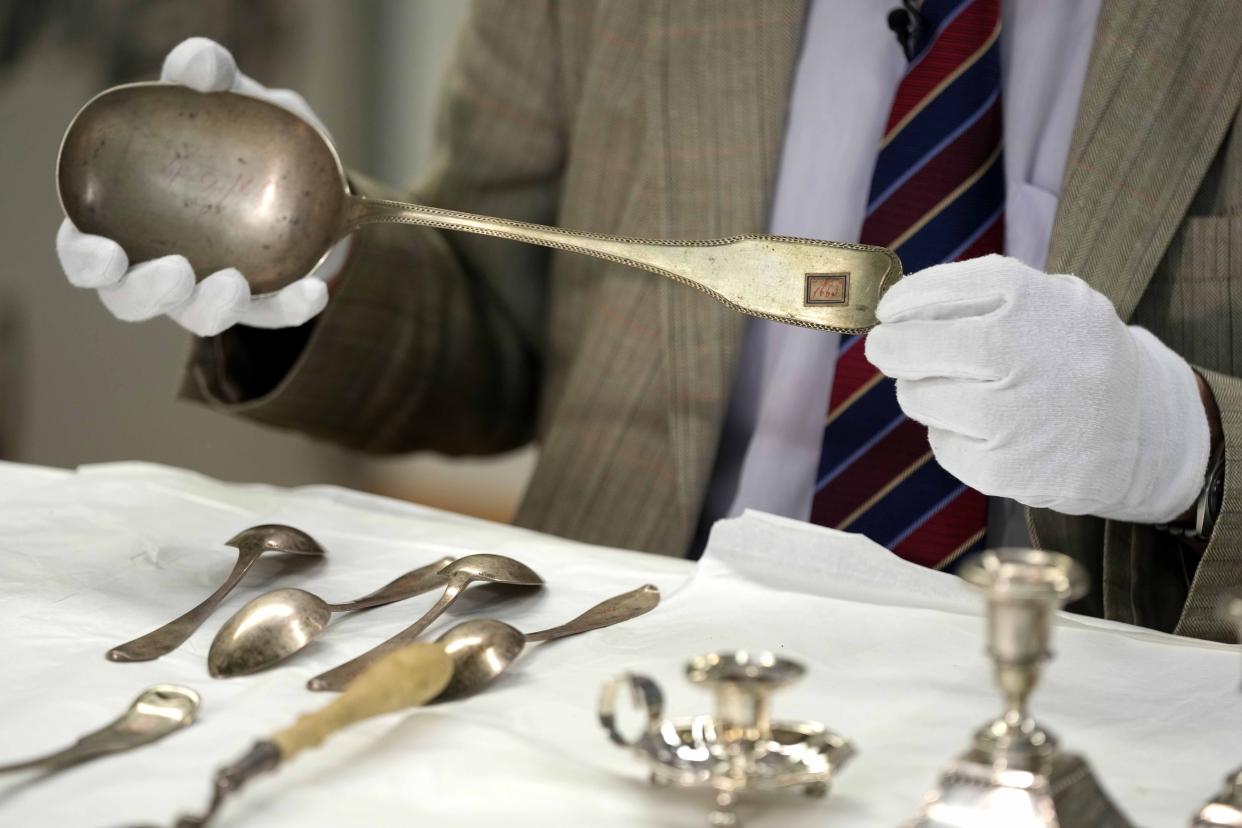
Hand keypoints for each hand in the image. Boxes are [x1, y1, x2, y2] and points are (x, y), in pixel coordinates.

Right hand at [55, 38, 349, 335]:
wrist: (312, 168)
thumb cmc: (244, 132)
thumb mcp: (231, 98)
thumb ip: (212, 75)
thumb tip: (200, 66)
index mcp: (128, 218)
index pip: (85, 253)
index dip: (87, 261)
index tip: (106, 253)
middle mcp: (160, 262)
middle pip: (131, 299)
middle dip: (147, 293)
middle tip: (176, 272)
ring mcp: (211, 289)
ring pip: (197, 318)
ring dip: (211, 307)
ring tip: (235, 283)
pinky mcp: (264, 301)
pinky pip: (274, 315)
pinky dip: (292, 307)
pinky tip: (314, 291)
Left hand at [865, 254, 1210, 523]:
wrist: (1143, 430)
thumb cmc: (1074, 356)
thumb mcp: (1051, 302)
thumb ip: (980, 296)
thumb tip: (895, 311)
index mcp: (1033, 300)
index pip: (938, 290)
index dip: (904, 301)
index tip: (889, 311)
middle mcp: (1020, 354)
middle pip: (912, 347)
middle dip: (889, 348)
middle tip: (886, 349)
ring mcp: (1011, 417)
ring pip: (919, 397)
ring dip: (924, 393)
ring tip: (965, 391)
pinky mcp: (1003, 469)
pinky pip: (942, 443)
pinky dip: (952, 435)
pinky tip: (990, 431)